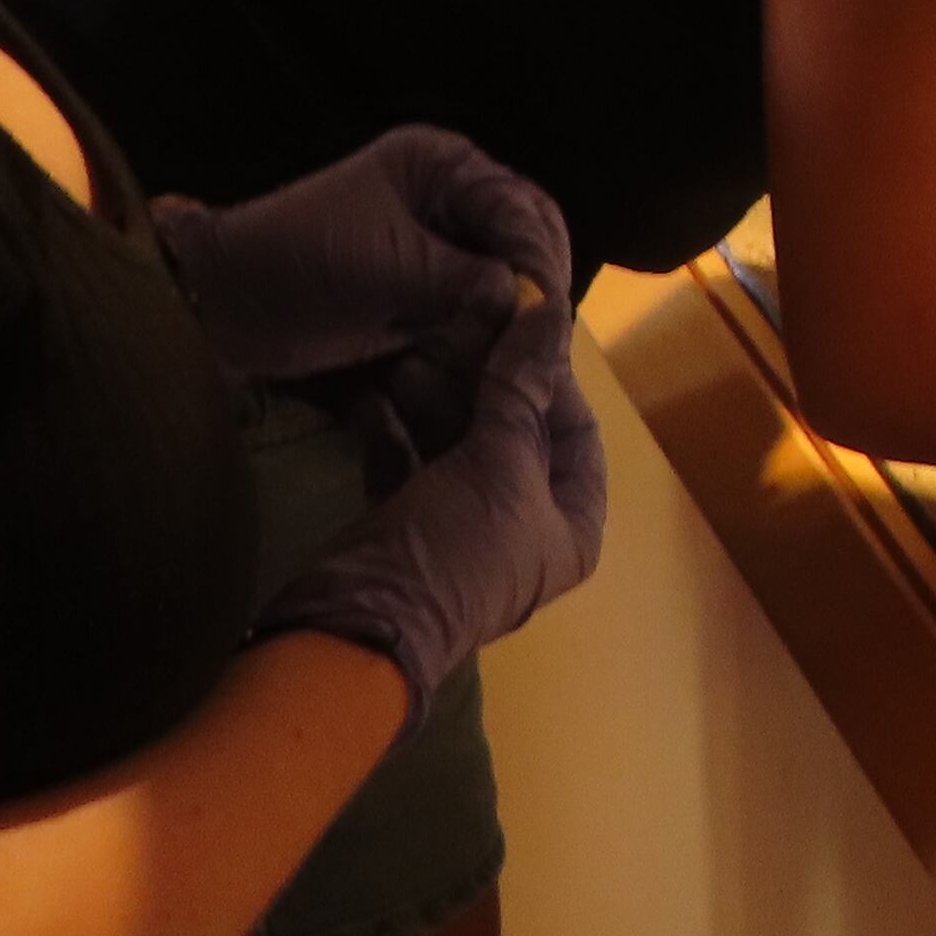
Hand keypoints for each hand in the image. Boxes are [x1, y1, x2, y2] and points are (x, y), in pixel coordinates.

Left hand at [156, 127, 568, 384]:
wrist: (229, 305)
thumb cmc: (298, 259)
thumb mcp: (387, 263)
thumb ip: (462, 277)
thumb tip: (527, 300)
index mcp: (441, 167)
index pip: (519, 205)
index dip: (537, 255)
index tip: (544, 305)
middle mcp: (452, 202)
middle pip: (526, 241)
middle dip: (535, 286)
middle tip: (542, 337)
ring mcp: (443, 250)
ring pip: (510, 282)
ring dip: (518, 317)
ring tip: (524, 357)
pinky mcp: (429, 296)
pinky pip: (481, 314)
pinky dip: (492, 338)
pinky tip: (498, 362)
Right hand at [254, 295, 609, 719]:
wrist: (356, 627)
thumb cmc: (455, 549)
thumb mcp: (500, 464)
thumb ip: (522, 386)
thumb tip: (551, 308)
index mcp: (572, 525)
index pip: (579, 433)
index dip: (552, 378)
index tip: (518, 325)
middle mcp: (525, 527)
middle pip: (516, 434)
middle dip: (485, 381)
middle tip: (455, 325)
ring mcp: (462, 527)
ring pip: (458, 445)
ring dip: (434, 397)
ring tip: (407, 350)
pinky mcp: (406, 525)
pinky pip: (408, 463)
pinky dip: (393, 428)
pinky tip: (370, 391)